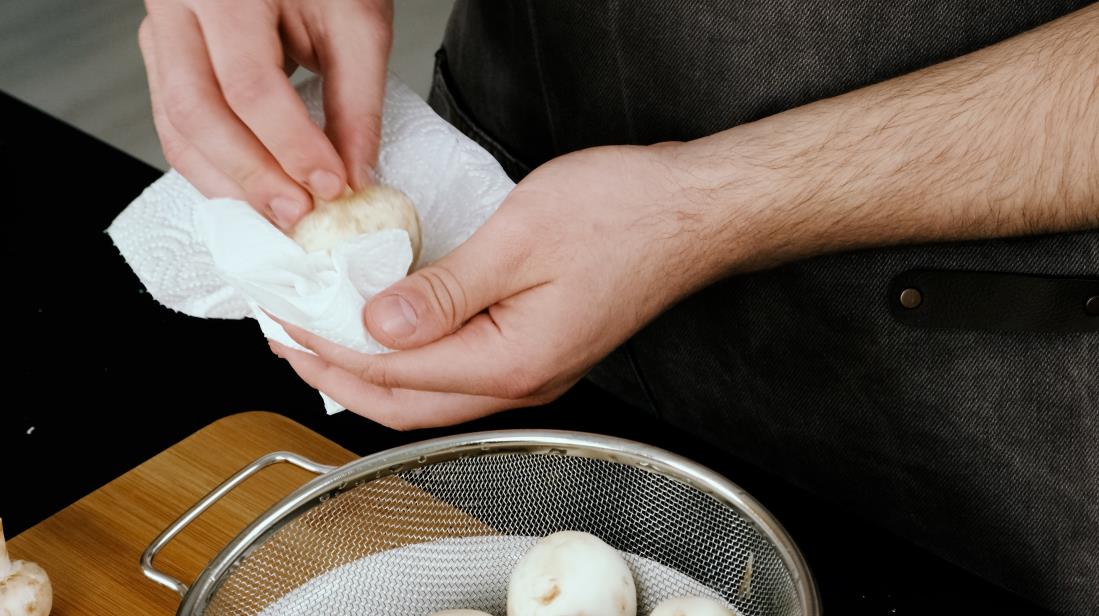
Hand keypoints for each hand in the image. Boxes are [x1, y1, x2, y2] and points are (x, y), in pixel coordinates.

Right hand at [139, 0, 392, 228]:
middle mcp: (179, 6)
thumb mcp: (357, 23)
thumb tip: (354, 176)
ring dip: (228, 183)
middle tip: (298, 214)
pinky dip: (215, 167)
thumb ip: (357, 102)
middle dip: (251, 175)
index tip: (333, 186)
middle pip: (197, 111)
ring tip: (279, 214)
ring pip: (176, 126)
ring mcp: (163, 32)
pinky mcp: (167, 58)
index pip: (250, 84)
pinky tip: (253, 192)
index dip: (292, 146)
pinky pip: (177, 125)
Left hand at [270, 144, 731, 428]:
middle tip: (288, 339)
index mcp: (514, 360)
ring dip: (371, 369)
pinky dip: (412, 356)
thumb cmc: (626, 215)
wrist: (694, 213)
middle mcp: (524, 381)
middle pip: (407, 402)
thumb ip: (445, 292)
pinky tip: (392, 328)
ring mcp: (534, 369)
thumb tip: (379, 327)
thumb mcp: (520, 239)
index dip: (331, 348)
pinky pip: (458, 370)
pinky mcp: (539, 349)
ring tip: (324, 336)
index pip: (396, 372)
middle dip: (338, 374)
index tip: (288, 320)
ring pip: (431, 393)